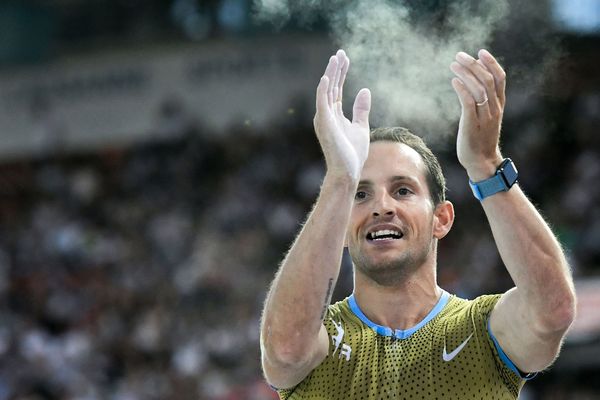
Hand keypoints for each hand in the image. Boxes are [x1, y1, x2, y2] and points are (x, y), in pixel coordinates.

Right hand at [313, 50, 370, 180]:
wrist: (348, 171)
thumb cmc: (352, 154)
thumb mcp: (361, 127)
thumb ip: (361, 109)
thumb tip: (364, 90)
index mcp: (334, 114)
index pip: (336, 88)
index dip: (341, 72)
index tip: (345, 58)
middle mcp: (326, 114)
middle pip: (331, 86)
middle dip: (336, 69)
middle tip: (340, 52)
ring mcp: (324, 119)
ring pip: (326, 91)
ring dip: (330, 74)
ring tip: (335, 59)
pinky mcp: (325, 124)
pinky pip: (322, 104)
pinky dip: (324, 90)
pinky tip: (327, 77)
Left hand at [450, 49, 505, 180]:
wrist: (481, 162)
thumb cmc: (479, 139)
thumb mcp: (484, 117)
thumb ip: (482, 101)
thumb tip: (472, 83)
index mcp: (499, 105)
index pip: (500, 78)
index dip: (492, 63)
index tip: (481, 52)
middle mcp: (494, 109)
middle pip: (488, 80)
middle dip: (474, 65)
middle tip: (459, 56)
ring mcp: (484, 117)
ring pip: (479, 89)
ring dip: (466, 74)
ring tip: (453, 64)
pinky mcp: (473, 124)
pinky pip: (469, 103)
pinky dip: (462, 90)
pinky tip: (454, 81)